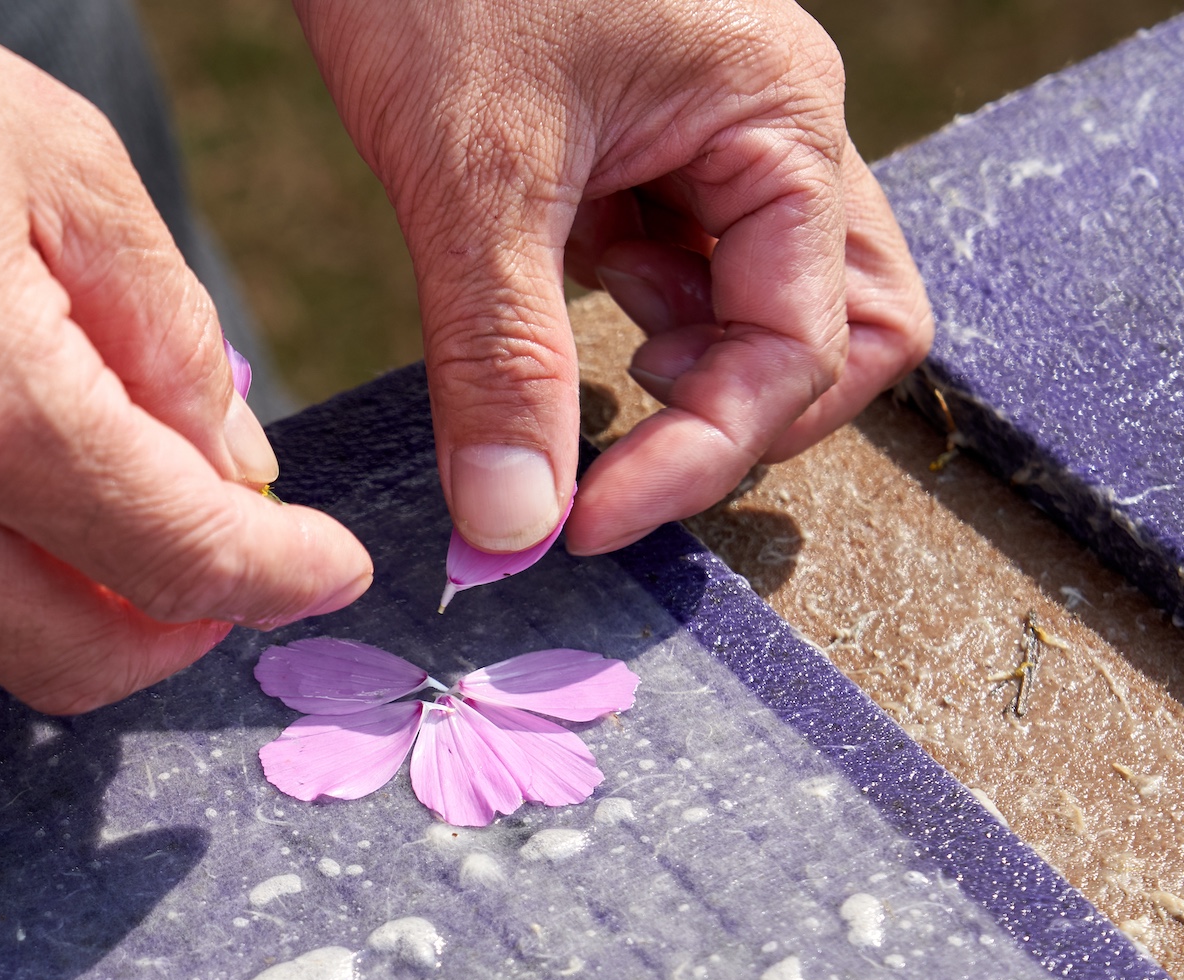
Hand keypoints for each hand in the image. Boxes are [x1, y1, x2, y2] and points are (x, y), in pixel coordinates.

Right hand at [0, 0, 372, 712]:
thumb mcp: (66, 170)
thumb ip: (170, 341)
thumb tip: (232, 477)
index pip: (174, 560)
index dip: (274, 579)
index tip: (325, 568)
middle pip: (74, 664)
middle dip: (172, 627)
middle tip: (209, 555)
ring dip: (60, 602)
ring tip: (82, 491)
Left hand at [294, 0, 933, 554]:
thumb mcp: (472, 173)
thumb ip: (500, 356)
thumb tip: (514, 526)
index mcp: (778, 121)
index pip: (803, 349)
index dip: (704, 455)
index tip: (586, 524)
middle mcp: (770, 132)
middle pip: (839, 329)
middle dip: (737, 417)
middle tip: (620, 465)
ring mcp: (709, 139)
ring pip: (754, 302)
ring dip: (678, 365)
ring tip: (569, 354)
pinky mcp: (639, 147)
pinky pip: (671, 262)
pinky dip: (616, 313)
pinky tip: (540, 291)